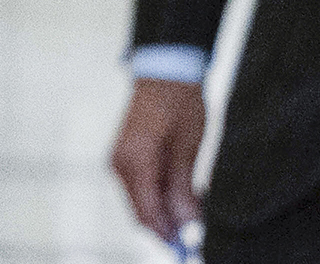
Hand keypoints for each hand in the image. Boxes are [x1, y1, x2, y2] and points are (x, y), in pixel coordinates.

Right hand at [111, 77, 204, 242]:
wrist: (165, 73)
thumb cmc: (179, 105)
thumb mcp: (188, 150)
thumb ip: (183, 190)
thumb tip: (187, 225)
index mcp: (133, 163)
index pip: (148, 216)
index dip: (170, 237)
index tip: (191, 248)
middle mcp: (120, 165)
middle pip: (142, 213)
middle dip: (170, 228)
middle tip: (200, 232)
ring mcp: (120, 160)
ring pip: (143, 202)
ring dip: (167, 213)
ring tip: (198, 209)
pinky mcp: (126, 156)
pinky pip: (142, 187)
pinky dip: (161, 197)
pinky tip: (185, 194)